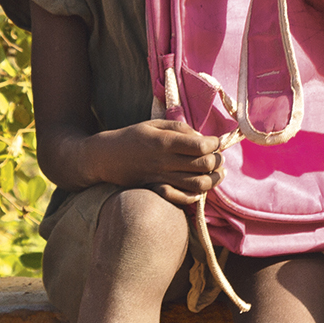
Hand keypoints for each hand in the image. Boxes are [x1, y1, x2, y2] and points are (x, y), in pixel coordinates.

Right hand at [91, 120, 227, 205]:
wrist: (105, 158)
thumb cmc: (131, 137)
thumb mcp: (153, 124)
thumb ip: (179, 128)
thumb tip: (201, 137)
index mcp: (164, 142)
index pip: (200, 146)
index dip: (214, 144)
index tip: (215, 142)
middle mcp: (165, 162)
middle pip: (203, 166)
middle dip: (217, 161)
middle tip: (218, 157)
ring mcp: (161, 178)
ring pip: (198, 185)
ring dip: (213, 180)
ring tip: (217, 173)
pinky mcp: (156, 190)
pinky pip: (181, 198)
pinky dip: (195, 195)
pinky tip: (199, 188)